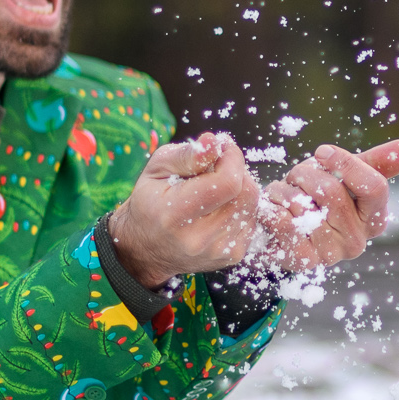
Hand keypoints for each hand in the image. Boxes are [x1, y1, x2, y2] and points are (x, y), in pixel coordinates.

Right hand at [108, 133, 260, 286]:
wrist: (146, 249)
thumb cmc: (150, 201)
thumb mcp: (157, 169)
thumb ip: (188, 155)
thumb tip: (214, 142)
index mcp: (176, 215)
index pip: (227, 182)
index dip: (232, 158)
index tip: (222, 149)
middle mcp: (199, 238)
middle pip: (246, 193)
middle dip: (237, 171)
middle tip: (217, 167)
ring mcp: (218, 251)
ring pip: (252, 205)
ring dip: (240, 188)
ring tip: (216, 188)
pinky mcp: (232, 257)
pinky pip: (252, 219)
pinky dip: (241, 206)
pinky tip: (220, 207)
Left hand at [254, 140, 398, 271]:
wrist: (282, 232)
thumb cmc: (319, 199)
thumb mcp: (349, 175)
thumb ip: (379, 162)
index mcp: (375, 218)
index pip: (375, 187)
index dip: (346, 164)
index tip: (322, 152)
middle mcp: (357, 241)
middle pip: (332, 192)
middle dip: (306, 173)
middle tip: (297, 177)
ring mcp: (330, 254)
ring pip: (303, 204)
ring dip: (285, 189)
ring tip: (284, 194)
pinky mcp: (302, 261)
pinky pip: (284, 223)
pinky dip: (272, 206)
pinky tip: (273, 207)